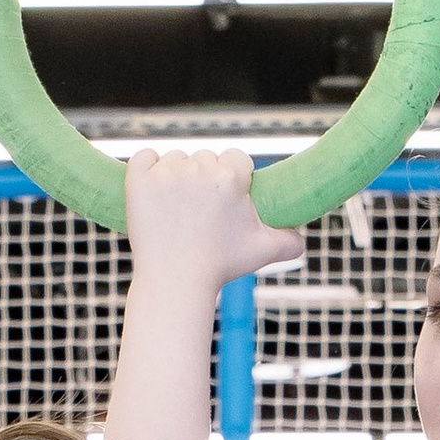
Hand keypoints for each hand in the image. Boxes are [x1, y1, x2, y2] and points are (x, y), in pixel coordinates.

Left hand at [122, 143, 304, 292]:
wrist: (174, 282)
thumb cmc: (219, 266)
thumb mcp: (261, 252)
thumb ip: (286, 242)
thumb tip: (301, 243)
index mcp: (231, 177)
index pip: (235, 158)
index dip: (231, 178)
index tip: (223, 201)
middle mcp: (200, 169)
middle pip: (205, 158)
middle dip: (203, 180)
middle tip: (199, 214)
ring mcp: (167, 173)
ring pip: (176, 159)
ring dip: (176, 177)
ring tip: (177, 212)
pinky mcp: (138, 180)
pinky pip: (144, 157)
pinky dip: (146, 168)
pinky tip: (154, 192)